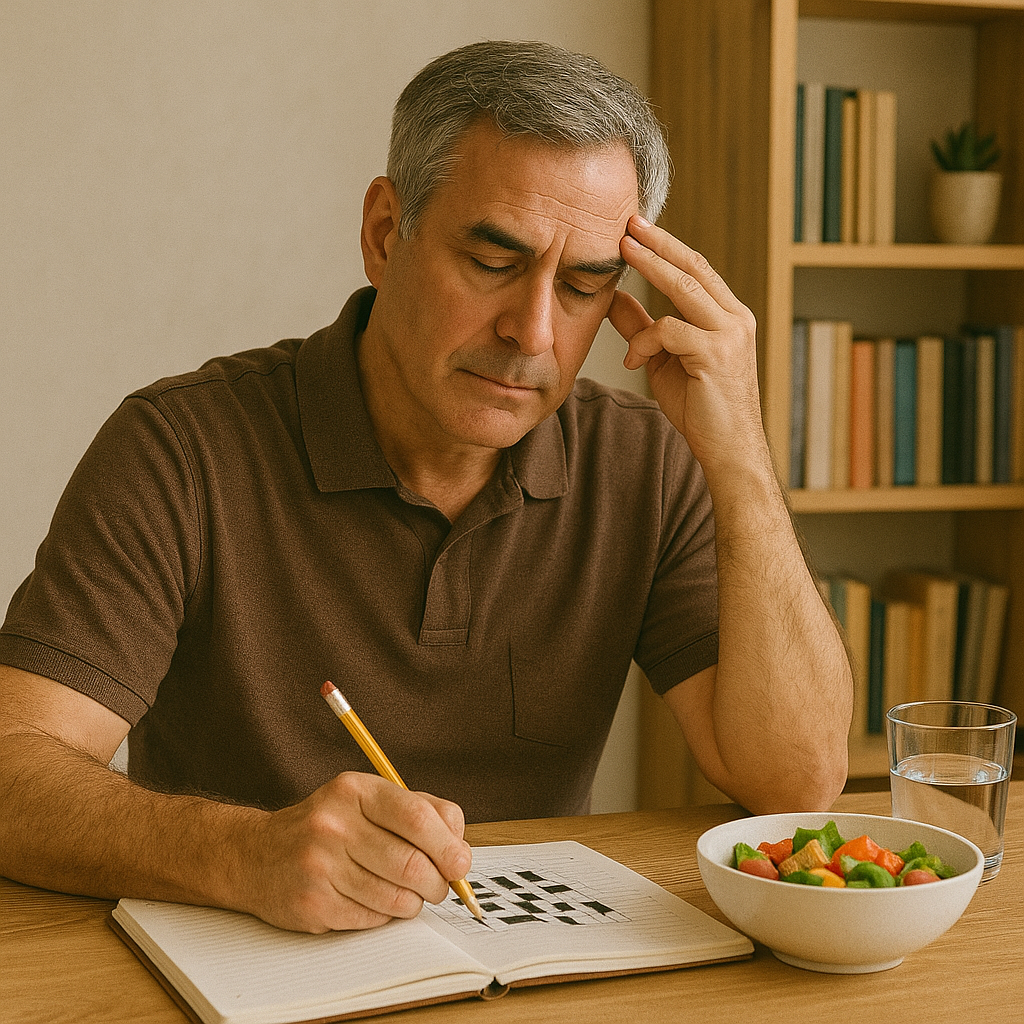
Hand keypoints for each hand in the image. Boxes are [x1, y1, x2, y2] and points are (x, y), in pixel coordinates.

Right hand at [244, 772, 471, 931]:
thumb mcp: (369, 798)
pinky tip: (373, 900)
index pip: (417, 819)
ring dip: (413, 902)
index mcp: (355, 791)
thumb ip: (421, 810)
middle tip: (439, 885)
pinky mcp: (313, 904)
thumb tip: (460, 846)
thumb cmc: (327, 826)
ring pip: (396, 898)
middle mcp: (334, 825)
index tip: (460, 863)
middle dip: (437, 882)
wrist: (256, 855)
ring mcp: (320, 866)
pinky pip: (372, 919)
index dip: (449, 846)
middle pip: (412, 864)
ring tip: (407, 893)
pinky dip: (385, 916)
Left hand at [607, 216, 765, 476]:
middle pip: (693, 267)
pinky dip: (644, 341)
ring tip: (623, 253)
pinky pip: (670, 331)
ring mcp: (730, 335)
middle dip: (658, 243)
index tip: (637, 228)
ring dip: (650, 267)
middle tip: (628, 223)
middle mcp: (736, 319)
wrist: (727, 449)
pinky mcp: (716, 354)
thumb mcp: (664, 360)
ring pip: (684, 289)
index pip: (696, 269)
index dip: (666, 246)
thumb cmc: (700, 408)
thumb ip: (643, 329)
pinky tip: (632, 360)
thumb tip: (614, 299)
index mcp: (728, 316)